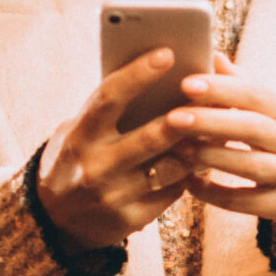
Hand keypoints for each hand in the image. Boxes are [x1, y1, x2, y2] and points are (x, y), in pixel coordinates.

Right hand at [35, 48, 197, 251]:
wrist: (53, 222)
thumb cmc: (74, 159)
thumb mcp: (78, 131)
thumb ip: (109, 111)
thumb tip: (156, 76)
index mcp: (79, 137)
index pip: (109, 98)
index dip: (138, 74)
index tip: (167, 53)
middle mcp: (94, 167)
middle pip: (149, 137)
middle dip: (184, 116)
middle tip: (211, 93)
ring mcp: (113, 197)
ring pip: (170, 167)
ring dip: (198, 144)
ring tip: (222, 122)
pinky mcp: (130, 219)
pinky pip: (172, 191)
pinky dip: (191, 171)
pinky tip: (206, 154)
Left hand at [168, 52, 275, 232]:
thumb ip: (244, 87)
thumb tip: (214, 56)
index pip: (256, 95)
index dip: (222, 89)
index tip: (187, 84)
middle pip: (252, 128)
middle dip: (211, 122)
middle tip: (174, 117)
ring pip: (250, 166)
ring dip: (212, 157)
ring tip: (178, 150)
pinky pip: (246, 202)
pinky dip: (215, 194)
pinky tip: (189, 184)